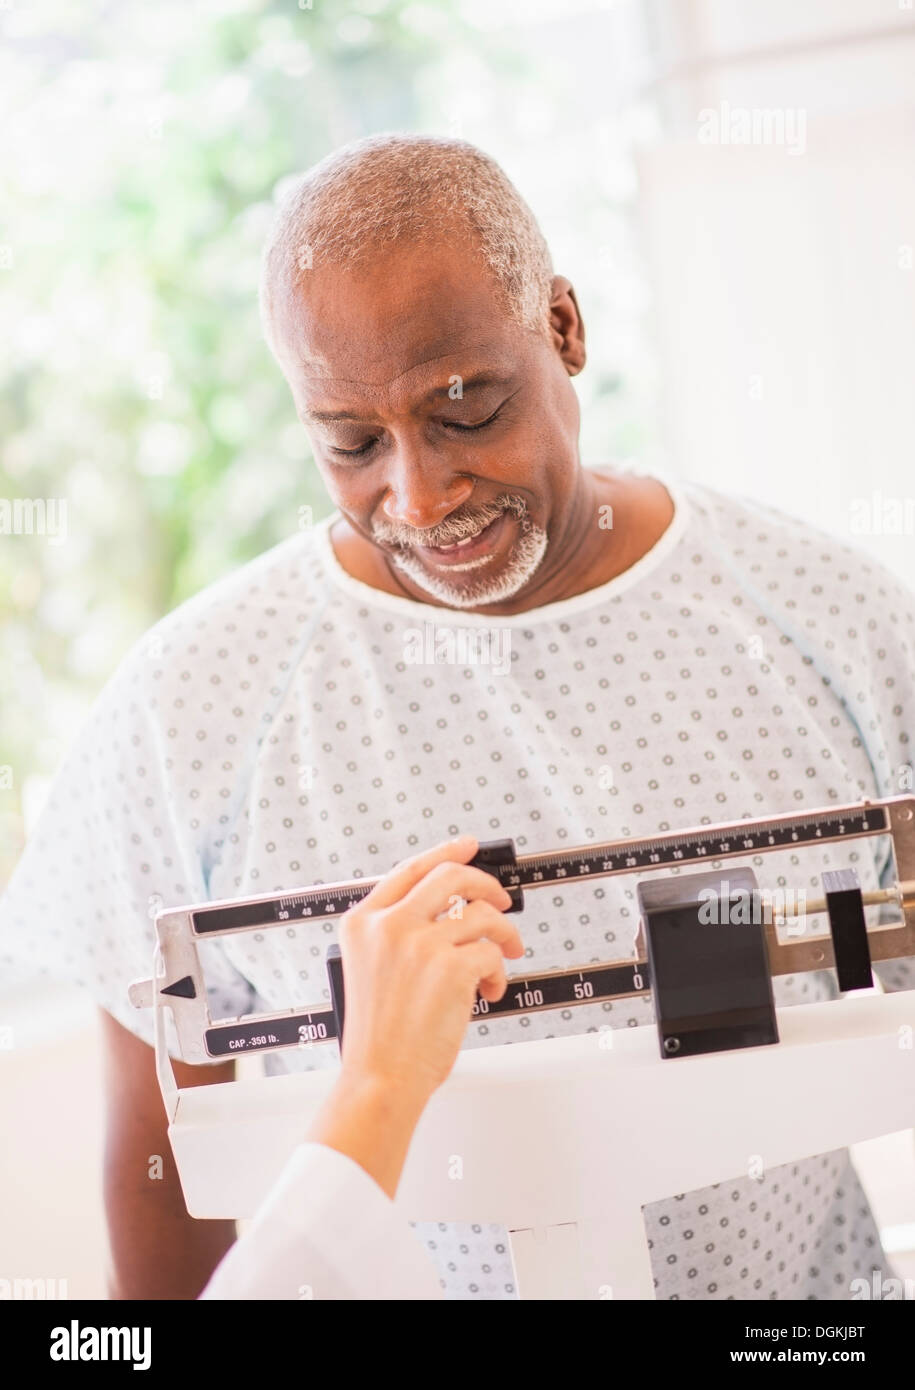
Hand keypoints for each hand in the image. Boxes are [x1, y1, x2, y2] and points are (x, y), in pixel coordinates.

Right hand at [336, 833, 523, 1102]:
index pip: (411, 870)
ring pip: (482, 915)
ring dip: (502, 936)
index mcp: (363, 923)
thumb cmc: (379, 1036)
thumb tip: (454, 909)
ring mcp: (420, 944)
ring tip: (500, 960)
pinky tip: (488, 990)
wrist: (380, 1079)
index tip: (467, 846)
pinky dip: (498, 972)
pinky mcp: (451, 967)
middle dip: (487, 885)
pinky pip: (493, 952)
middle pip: (451, 876)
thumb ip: (400, 934)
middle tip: (502, 902)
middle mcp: (389, 926)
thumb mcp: (371, 969)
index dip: (445, 852)